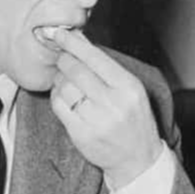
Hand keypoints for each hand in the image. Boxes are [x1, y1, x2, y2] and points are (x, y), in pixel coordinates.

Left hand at [50, 29, 162, 188]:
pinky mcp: (81, 134)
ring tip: (65, 78)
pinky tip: (63, 94)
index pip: (96, 58)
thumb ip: (107, 66)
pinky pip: (59, 106)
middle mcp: (114, 103)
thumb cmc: (134, 119)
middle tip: (61, 56)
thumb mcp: (131, 89)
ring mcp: (96, 120)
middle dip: (64, 59)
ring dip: (59, 78)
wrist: (137, 159)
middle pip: (77, 71)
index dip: (74, 44)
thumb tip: (81, 41)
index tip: (61, 34)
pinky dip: (57, 96)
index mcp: (129, 87)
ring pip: (65, 88)